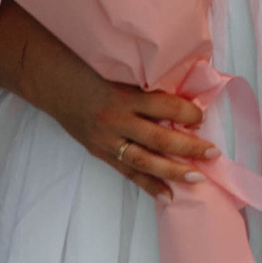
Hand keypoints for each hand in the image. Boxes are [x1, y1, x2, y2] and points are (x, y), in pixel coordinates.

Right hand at [0, 2, 213, 194]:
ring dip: (172, 170)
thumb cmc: (86, 67)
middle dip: (187, 147)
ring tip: (197, 177)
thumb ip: (144, 82)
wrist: (49, 81)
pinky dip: (148, 184)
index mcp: (121, 94)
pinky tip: (168, 195)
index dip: (185, 112)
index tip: (201, 115)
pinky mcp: (98, 151)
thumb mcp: (117, 68)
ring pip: (144, 160)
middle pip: (157, 138)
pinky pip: (127, 172)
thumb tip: (181, 93)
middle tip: (213, 152)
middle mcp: (115, 120)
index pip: (162, 105)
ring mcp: (105, 140)